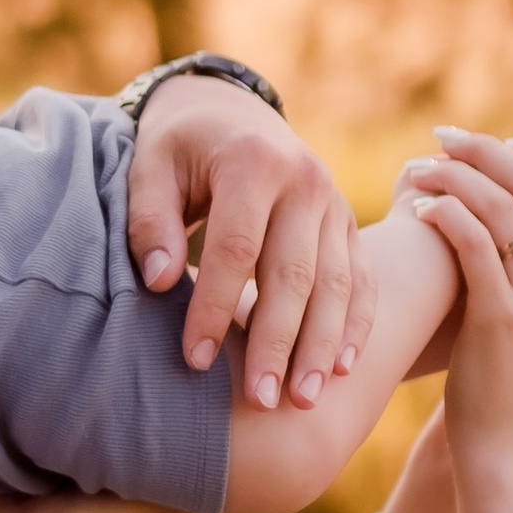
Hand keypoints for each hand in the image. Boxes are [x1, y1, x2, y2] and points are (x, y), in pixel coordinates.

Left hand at [124, 80, 374, 410]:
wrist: (230, 110)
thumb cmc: (179, 148)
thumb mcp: (149, 167)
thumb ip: (150, 221)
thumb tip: (161, 281)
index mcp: (253, 162)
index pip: (236, 248)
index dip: (215, 307)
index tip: (195, 360)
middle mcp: (305, 180)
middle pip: (294, 274)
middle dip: (277, 343)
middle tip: (259, 401)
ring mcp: (334, 203)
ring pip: (337, 283)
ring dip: (321, 346)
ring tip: (301, 400)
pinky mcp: (349, 223)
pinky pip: (363, 278)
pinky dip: (357, 324)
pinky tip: (342, 369)